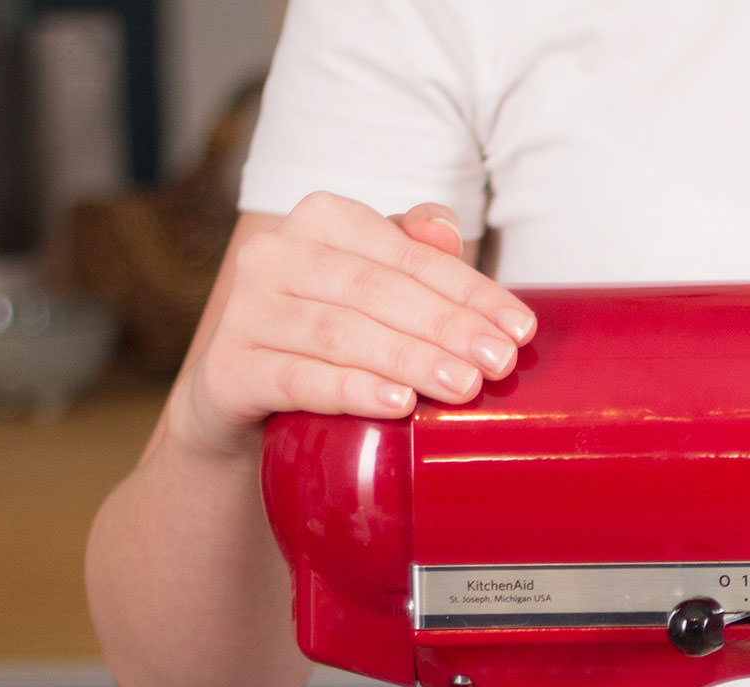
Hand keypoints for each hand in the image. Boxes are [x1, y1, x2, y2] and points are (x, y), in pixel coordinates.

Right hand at [172, 192, 536, 459]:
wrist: (246, 400)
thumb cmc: (333, 337)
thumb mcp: (378, 291)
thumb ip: (414, 255)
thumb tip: (446, 230)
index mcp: (322, 221)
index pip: (408, 254)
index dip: (469, 291)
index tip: (520, 330)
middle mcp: (275, 256)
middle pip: (375, 290)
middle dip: (446, 327)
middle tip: (498, 364)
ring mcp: (246, 312)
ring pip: (339, 333)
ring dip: (408, 359)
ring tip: (462, 387)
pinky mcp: (229, 369)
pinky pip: (297, 378)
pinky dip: (352, 390)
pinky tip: (397, 403)